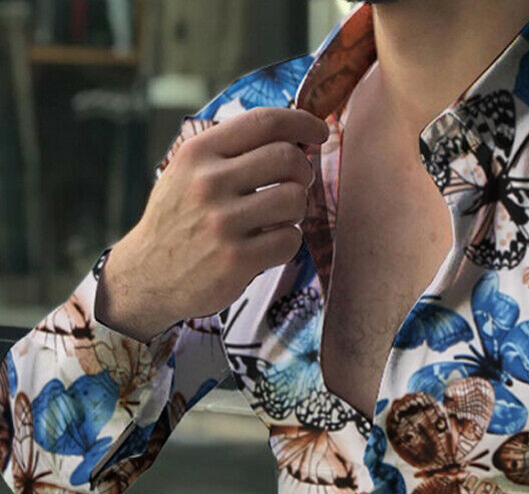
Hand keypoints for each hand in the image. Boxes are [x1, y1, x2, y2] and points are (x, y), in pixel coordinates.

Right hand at [99, 106, 329, 338]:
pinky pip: (290, 240)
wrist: (148, 275)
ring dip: (297, 209)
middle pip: (288, 159)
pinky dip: (288, 241)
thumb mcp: (188, 172)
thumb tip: (291, 136)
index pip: (263, 123)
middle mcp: (209, 183)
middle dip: (303, 172)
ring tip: (279, 217)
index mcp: (198, 153)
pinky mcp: (236, 260)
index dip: (301, 122)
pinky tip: (269, 244)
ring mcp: (222, 223)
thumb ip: (231, 152)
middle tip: (296, 184)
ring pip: (295, 200)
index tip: (319, 131)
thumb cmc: (179, 220)